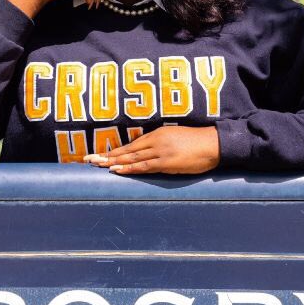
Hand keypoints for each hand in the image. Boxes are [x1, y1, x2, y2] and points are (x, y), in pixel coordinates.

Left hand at [83, 126, 220, 175]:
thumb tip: (147, 152)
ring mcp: (160, 152)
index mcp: (157, 134)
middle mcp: (155, 141)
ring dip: (113, 163)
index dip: (114, 151)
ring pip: (132, 158)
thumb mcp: (175, 137)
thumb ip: (161, 143)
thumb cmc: (197, 142)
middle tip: (89, 159)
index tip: (99, 154)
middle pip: (126, 151)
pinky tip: (117, 170)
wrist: (214, 144)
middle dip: (106, 156)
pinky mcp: (167, 162)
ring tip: (97, 165)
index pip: (130, 144)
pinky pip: (144, 166)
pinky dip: (129, 169)